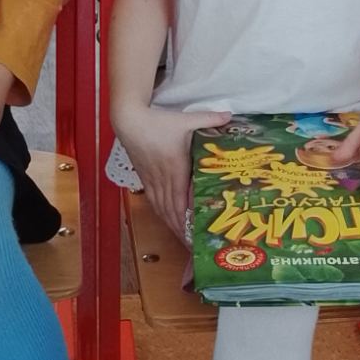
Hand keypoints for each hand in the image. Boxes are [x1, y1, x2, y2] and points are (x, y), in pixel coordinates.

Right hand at [114, 104, 230, 233]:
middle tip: (191, 244)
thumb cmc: (158, 121)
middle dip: (181, 228)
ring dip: (170, 223)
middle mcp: (163, 178)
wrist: (130, 120)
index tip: (195, 233)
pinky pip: (153, 199)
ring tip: (180, 237)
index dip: (188, 220)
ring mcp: (152, 178)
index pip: (182, 201)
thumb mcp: (186, 119)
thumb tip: (229, 115)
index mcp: (176, 168)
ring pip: (161, 207)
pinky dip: (160, 211)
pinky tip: (165, 218)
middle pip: (172, 210)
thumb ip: (209, 118)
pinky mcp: (144, 176)